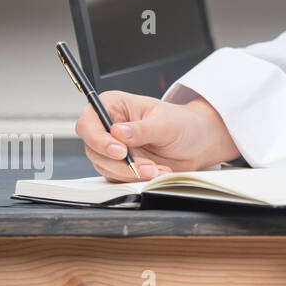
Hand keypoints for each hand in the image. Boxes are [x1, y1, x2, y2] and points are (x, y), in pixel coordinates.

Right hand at [75, 90, 241, 181]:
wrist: (196, 142)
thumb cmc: (181, 124)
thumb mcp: (165, 122)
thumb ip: (142, 129)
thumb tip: (118, 132)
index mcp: (114, 106)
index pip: (89, 123)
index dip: (98, 139)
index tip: (120, 151)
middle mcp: (108, 127)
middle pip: (94, 149)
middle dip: (121, 162)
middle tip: (146, 166)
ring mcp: (112, 148)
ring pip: (105, 166)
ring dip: (131, 173)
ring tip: (156, 169)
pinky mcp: (119, 166)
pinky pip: (117, 178)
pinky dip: (136, 179)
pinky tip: (156, 172)